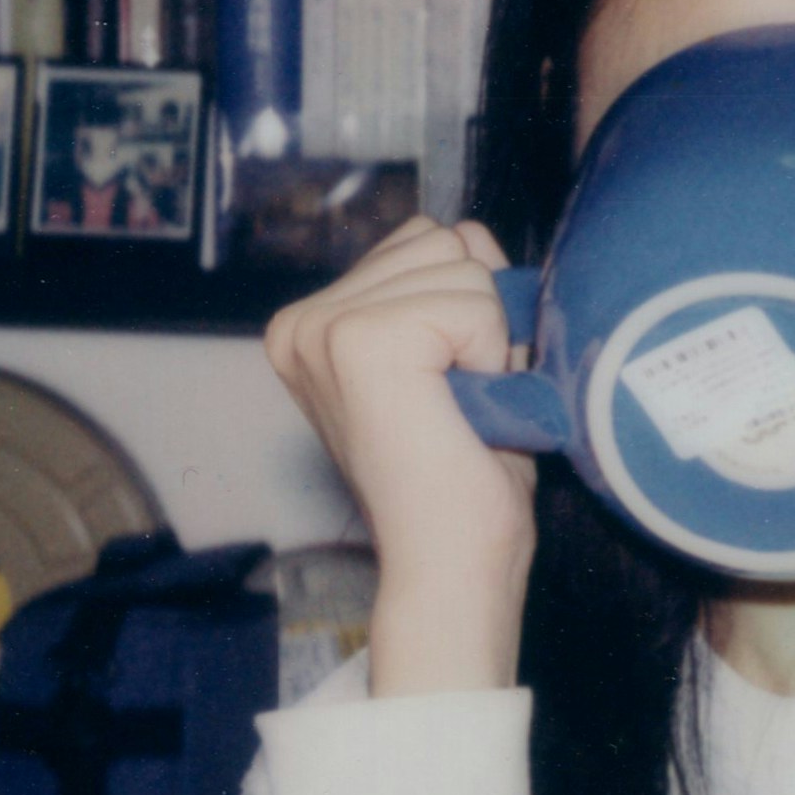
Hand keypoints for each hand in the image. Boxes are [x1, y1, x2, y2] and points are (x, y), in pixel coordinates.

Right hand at [264, 216, 537, 693]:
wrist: (452, 564)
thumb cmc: (465, 477)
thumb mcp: (462, 356)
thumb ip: (457, 285)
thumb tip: (470, 230)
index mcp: (314, 324)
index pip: (424, 241)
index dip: (470, 310)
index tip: (450, 388)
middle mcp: (302, 321)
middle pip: (443, 241)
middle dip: (482, 319)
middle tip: (461, 401)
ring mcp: (323, 328)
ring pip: (462, 264)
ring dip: (488, 340)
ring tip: (459, 408)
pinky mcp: (358, 341)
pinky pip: (473, 301)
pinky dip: (491, 355)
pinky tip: (461, 410)